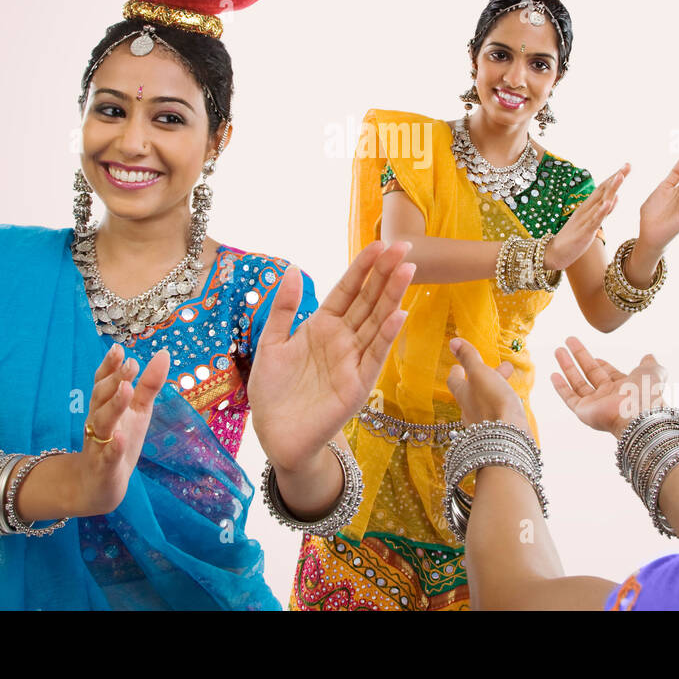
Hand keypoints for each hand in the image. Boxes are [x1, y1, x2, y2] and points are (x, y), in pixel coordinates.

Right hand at [74, 343, 169, 516]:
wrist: (99, 485)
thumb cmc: (120, 440)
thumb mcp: (138, 410)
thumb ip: (148, 384)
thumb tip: (163, 353)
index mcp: (105, 405)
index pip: (104, 381)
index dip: (109, 365)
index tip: (119, 349)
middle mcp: (98, 421)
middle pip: (101, 397)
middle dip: (114, 379)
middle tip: (130, 363)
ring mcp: (99, 444)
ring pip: (102, 422)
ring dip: (114, 405)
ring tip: (126, 389)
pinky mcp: (104, 467)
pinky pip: (107, 456)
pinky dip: (114, 448)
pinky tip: (121, 439)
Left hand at [249, 241, 414, 472]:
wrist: (275, 435)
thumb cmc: (274, 391)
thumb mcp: (272, 342)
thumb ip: (284, 308)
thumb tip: (293, 269)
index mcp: (322, 326)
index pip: (347, 290)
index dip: (362, 268)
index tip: (378, 243)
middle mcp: (342, 340)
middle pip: (368, 301)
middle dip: (385, 274)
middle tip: (404, 247)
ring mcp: (352, 361)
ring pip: (376, 323)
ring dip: (392, 298)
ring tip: (407, 271)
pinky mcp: (357, 386)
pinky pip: (373, 357)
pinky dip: (386, 337)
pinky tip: (398, 315)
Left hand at [445, 338, 528, 431]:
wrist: (507, 440)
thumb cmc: (492, 403)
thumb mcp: (480, 374)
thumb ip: (468, 358)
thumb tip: (453, 341)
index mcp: (462, 396)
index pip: (454, 381)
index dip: (456, 371)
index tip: (457, 365)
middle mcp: (469, 412)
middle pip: (474, 391)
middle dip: (486, 377)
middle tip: (500, 368)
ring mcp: (483, 425)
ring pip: (487, 403)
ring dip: (497, 390)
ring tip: (510, 384)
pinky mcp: (497, 434)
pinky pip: (497, 415)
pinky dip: (503, 406)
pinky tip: (513, 406)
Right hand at [543, 163, 628, 270]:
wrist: (554, 252)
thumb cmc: (573, 237)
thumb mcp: (591, 221)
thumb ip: (603, 210)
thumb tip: (616, 197)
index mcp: (588, 207)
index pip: (603, 188)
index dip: (614, 177)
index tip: (626, 165)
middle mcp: (586, 210)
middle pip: (603, 190)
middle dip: (616, 177)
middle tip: (628, 165)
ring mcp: (585, 220)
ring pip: (600, 202)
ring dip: (611, 189)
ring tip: (620, 176)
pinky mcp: (584, 232)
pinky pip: (595, 220)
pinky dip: (602, 211)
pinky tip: (609, 203)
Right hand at [550, 336, 666, 437]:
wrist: (637, 416)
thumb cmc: (647, 394)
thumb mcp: (653, 373)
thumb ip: (651, 365)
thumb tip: (649, 356)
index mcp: (624, 387)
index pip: (608, 372)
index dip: (600, 363)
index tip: (593, 355)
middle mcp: (608, 395)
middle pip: (590, 373)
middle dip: (579, 357)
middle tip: (568, 341)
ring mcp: (595, 404)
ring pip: (577, 382)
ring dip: (567, 366)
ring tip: (558, 350)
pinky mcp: (583, 412)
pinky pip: (569, 398)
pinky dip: (561, 387)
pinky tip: (553, 374)